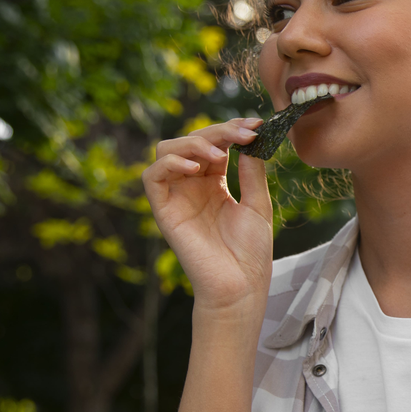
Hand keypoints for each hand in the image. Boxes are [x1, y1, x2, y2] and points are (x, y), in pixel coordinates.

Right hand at [142, 118, 272, 315]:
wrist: (240, 285)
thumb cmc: (251, 252)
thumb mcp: (258, 204)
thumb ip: (251, 172)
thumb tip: (251, 140)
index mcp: (214, 184)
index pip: (215, 144)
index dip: (231, 130)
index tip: (256, 126)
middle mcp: (192, 186)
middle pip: (191, 141)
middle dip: (217, 132)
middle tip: (244, 134)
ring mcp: (176, 196)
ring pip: (168, 150)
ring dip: (192, 143)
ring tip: (219, 154)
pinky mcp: (164, 210)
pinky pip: (152, 177)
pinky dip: (170, 164)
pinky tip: (195, 169)